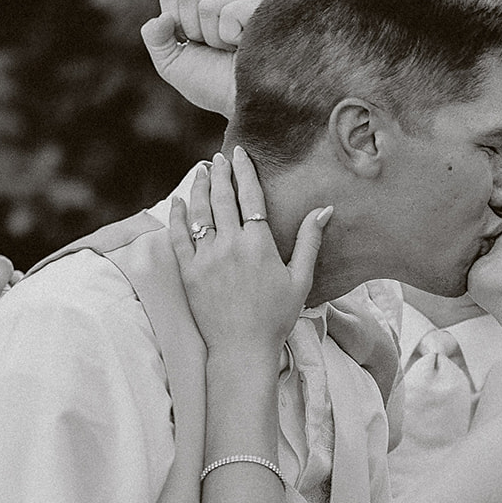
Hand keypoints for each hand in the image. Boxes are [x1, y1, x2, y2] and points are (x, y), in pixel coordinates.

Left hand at [141, 0, 263, 115]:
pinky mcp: (261, 7)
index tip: (192, 43)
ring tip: (232, 49)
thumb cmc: (213, 86)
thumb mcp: (173, 65)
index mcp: (200, 4)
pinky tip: (245, 44)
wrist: (242, 104)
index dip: (175, 22)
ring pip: (207, 5)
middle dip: (194, 30)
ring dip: (215, 38)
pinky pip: (230, 12)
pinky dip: (231, 36)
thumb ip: (155, 39)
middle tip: (214, 49)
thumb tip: (161, 18)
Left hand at [169, 149, 331, 354]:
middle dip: (220, 173)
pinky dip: (177, 216)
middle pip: (222, 198)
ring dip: (200, 188)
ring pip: (199, 212)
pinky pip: (178, 237)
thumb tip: (324, 209)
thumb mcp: (300, 279)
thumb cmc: (276, 317)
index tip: (240, 154)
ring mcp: (205, 258)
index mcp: (258, 244)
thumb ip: (309, 241)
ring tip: (202, 172)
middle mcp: (230, 245)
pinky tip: (179, 202)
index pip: (250, 196)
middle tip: (219, 158)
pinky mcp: (188, 272)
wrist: (242, 349)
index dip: (245, 172)